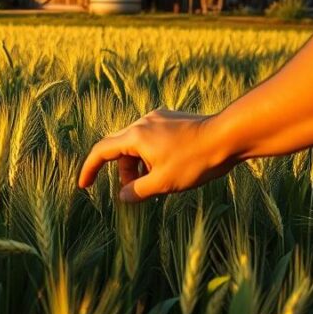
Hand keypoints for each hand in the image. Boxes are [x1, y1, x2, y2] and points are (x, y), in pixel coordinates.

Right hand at [78, 109, 237, 202]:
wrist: (228, 136)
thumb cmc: (195, 160)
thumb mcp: (163, 183)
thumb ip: (137, 191)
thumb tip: (122, 196)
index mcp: (135, 136)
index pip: (101, 151)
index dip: (89, 169)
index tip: (84, 185)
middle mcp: (142, 122)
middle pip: (120, 148)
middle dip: (123, 172)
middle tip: (135, 192)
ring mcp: (158, 118)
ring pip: (137, 144)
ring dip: (139, 164)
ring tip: (159, 181)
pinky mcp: (171, 118)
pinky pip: (152, 137)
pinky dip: (151, 154)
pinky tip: (170, 166)